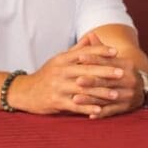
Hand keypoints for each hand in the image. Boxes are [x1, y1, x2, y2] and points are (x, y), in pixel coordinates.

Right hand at [7, 37, 126, 116]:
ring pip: (83, 89)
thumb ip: (76, 50)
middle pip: (86, 70)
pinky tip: (100, 110)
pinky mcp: (56, 101)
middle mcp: (60, 71)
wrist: (25, 92)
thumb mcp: (58, 60)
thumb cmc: (46, 75)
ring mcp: (58, 87)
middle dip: (106, 71)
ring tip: (116, 94)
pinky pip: (75, 105)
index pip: (84, 53)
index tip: (115, 52)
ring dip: (101, 92)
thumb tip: (91, 37)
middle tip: (122, 73)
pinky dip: (88, 108)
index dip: (100, 51)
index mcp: (62, 59)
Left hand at [70, 32, 144, 117]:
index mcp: (126, 65)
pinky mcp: (127, 108)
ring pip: (107, 97)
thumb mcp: (113, 59)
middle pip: (107, 80)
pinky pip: (112, 111)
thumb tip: (90, 34)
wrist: (141, 87)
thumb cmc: (119, 70)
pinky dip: (101, 113)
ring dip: (91, 99)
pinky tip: (89, 115)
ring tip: (75, 99)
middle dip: (91, 81)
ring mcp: (129, 95)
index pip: (108, 62)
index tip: (79, 58)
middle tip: (76, 80)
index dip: (93, 59)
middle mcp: (130, 80)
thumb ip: (101, 49)